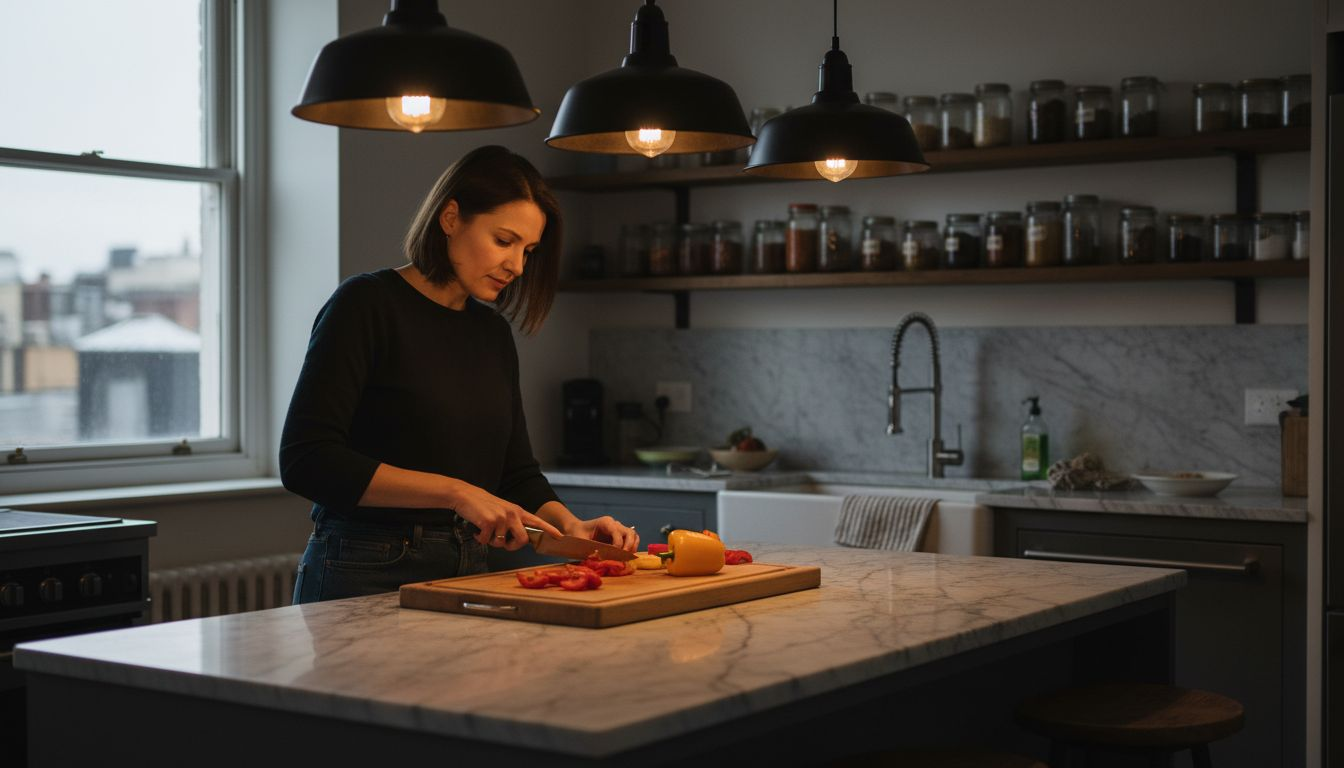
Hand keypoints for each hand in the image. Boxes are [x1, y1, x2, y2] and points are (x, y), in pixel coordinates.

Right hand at [443, 479, 562, 549]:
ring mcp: (501, 517)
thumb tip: (520, 540)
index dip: (549, 530)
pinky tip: (476, 529)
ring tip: (485, 530)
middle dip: (512, 547)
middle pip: (522, 540)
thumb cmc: (484, 506)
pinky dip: (479, 538)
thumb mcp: (503, 510)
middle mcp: (512, 514)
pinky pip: (486, 541)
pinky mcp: (488, 522)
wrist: (465, 495)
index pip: (537, 522)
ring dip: (491, 541)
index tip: (560, 537)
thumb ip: (514, 523)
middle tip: (503, 543)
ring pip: (501, 543)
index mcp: (518, 511)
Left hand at [564, 515, 639, 551]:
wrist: (577, 530)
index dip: (617, 544)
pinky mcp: (620, 535)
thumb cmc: (578, 534)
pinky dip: (632, 547)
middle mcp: (614, 524)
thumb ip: (590, 548)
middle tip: (624, 556)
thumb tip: (600, 557)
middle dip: (628, 545)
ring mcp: (618, 529)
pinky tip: (627, 555)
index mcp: (605, 522)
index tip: (613, 554)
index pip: (617, 532)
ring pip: (633, 535)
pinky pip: (632, 539)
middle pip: (629, 532)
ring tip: (628, 557)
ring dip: (633, 546)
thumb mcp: (581, 541)